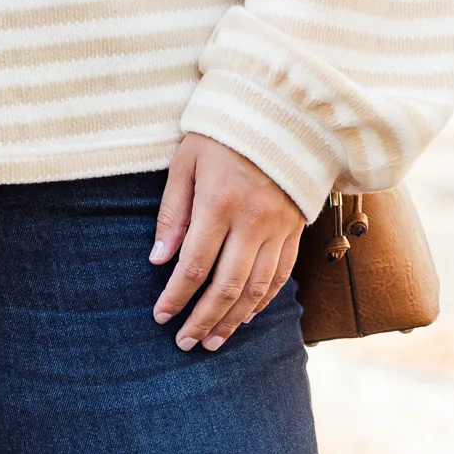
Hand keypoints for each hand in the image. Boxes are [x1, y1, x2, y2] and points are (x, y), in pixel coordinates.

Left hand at [151, 135, 305, 350]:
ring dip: (233, 320)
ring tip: (213, 341)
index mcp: (219, 203)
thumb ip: (172, 213)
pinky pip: (281, 275)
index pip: (193, 266)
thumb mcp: (186, 162)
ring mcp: (279, 227)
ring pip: (257, 288)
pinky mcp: (296, 228)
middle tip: (184, 343)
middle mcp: (253, 221)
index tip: (161, 317)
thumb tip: (158, 260)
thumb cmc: (224, 133)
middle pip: (226, 286)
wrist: (283, 110)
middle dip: (203, 320)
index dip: (176, 298)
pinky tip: (245, 316)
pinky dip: (263, 301)